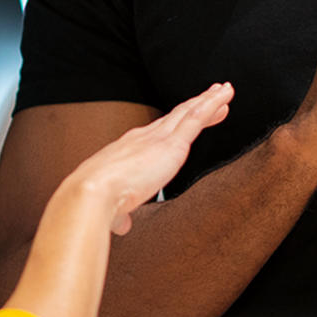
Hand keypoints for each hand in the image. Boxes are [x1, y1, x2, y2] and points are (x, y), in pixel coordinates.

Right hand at [65, 82, 233, 233]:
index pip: (157, 132)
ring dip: (208, 100)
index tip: (186, 118)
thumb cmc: (97, 202)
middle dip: (195, 105)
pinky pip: (197, 119)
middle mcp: (143, 137)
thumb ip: (121, 214)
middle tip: (212, 95)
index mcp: (128, 150)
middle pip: (176, 117)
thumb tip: (122, 225)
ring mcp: (158, 138)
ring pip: (189, 113)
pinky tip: (225, 98)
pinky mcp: (172, 144)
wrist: (91, 194)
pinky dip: (212, 105)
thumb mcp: (113, 207)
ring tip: (225, 91)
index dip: (174, 123)